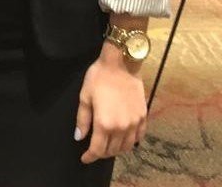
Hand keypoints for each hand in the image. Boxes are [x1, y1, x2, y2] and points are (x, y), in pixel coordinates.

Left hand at [76, 42, 147, 162]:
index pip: (97, 149)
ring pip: (126, 147)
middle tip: (94, 149)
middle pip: (112, 150)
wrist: (121, 64)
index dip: (90, 156)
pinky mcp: (143, 117)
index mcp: (104, 123)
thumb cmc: (99, 77)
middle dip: (102, 153)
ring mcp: (134, 124)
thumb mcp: (85, 96)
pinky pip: (138, 137)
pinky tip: (124, 138)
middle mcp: (121, 128)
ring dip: (116, 150)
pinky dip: (130, 142)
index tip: (84, 158)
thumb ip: (82, 119)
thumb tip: (79, 137)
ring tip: (108, 145)